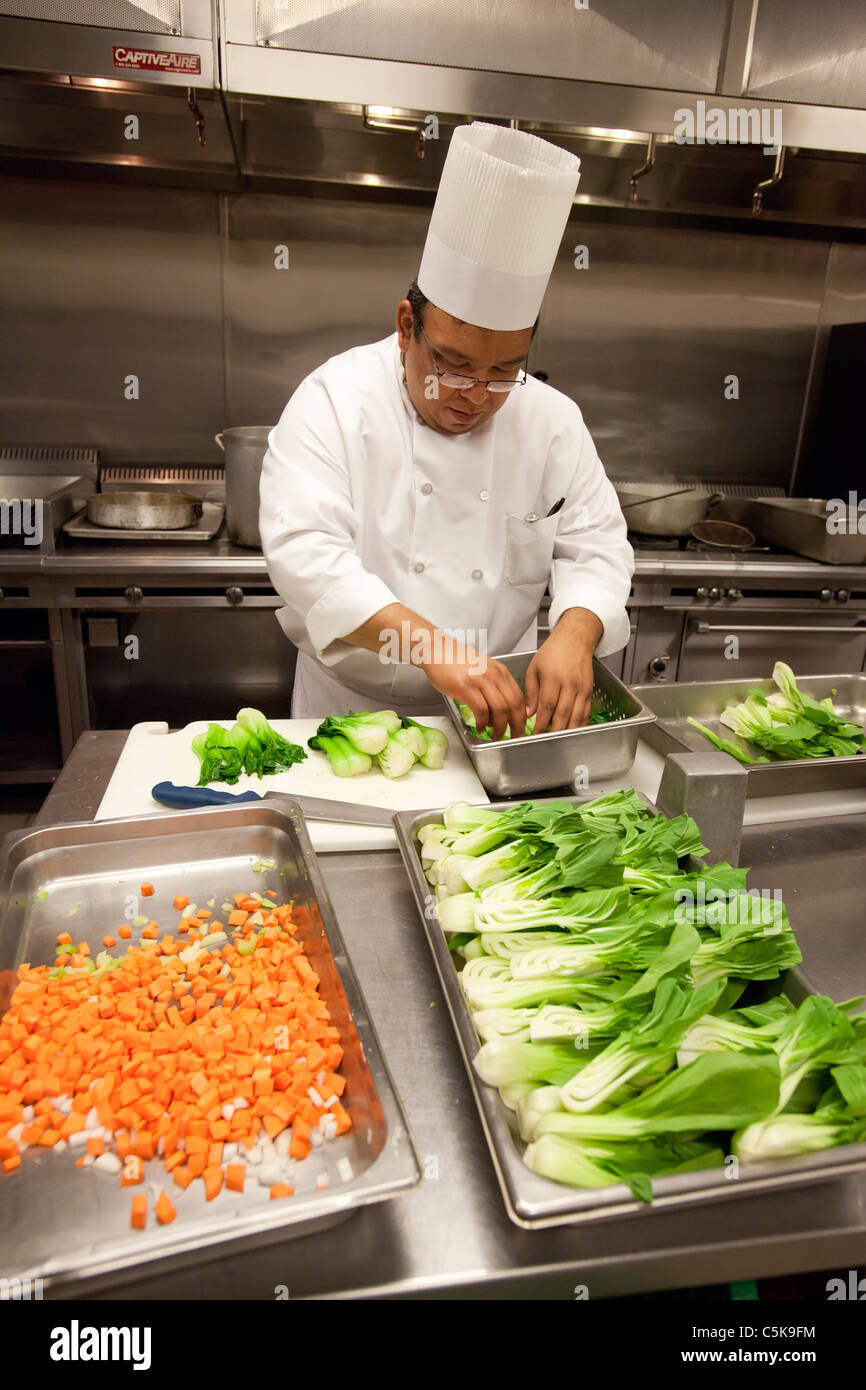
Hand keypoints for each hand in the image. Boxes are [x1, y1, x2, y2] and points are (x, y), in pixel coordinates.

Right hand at [421, 647, 527, 740]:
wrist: (436, 649)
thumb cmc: (456, 661)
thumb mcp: (483, 669)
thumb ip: (494, 684)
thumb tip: (501, 709)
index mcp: (500, 671)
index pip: (519, 697)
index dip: (522, 715)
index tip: (521, 726)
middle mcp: (494, 675)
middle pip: (514, 705)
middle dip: (517, 725)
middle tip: (514, 736)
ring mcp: (480, 680)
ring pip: (500, 710)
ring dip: (500, 727)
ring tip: (496, 735)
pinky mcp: (466, 687)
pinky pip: (481, 710)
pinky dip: (483, 723)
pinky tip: (481, 727)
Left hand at [525, 608, 602, 733]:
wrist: (575, 639)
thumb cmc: (553, 651)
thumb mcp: (534, 668)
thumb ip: (531, 692)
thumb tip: (529, 713)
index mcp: (552, 677)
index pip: (547, 706)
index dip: (541, 723)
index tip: (535, 734)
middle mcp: (569, 683)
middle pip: (563, 714)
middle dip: (554, 731)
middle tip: (546, 741)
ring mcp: (581, 688)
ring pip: (576, 716)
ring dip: (568, 730)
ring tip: (558, 740)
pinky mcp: (589, 690)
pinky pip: (586, 712)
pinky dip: (580, 724)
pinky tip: (573, 731)